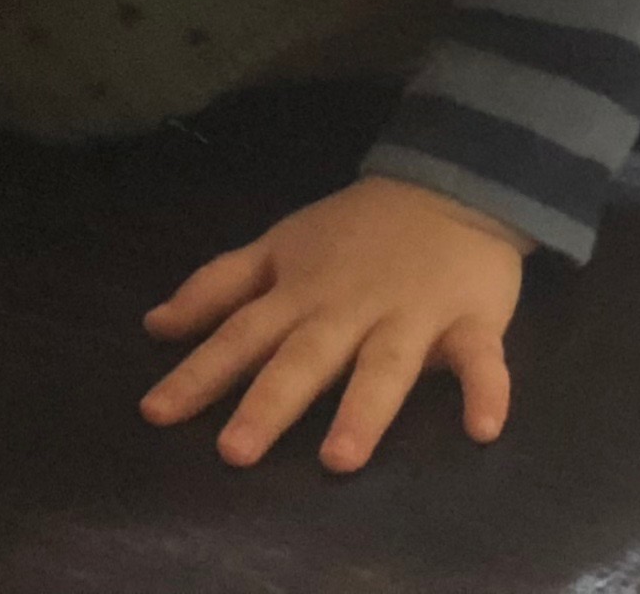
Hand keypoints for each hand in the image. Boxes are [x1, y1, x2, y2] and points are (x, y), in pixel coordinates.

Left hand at [138, 174, 527, 471]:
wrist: (452, 182)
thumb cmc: (356, 230)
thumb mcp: (279, 246)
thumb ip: (219, 286)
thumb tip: (153, 325)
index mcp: (301, 292)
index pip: (240, 335)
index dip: (198, 372)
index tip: (155, 413)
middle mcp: (349, 308)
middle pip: (305, 358)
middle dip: (270, 402)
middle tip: (235, 451)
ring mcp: (411, 314)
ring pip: (385, 364)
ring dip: (364, 409)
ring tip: (341, 458)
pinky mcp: (471, 320)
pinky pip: (479, 358)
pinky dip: (486, 389)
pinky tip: (483, 427)